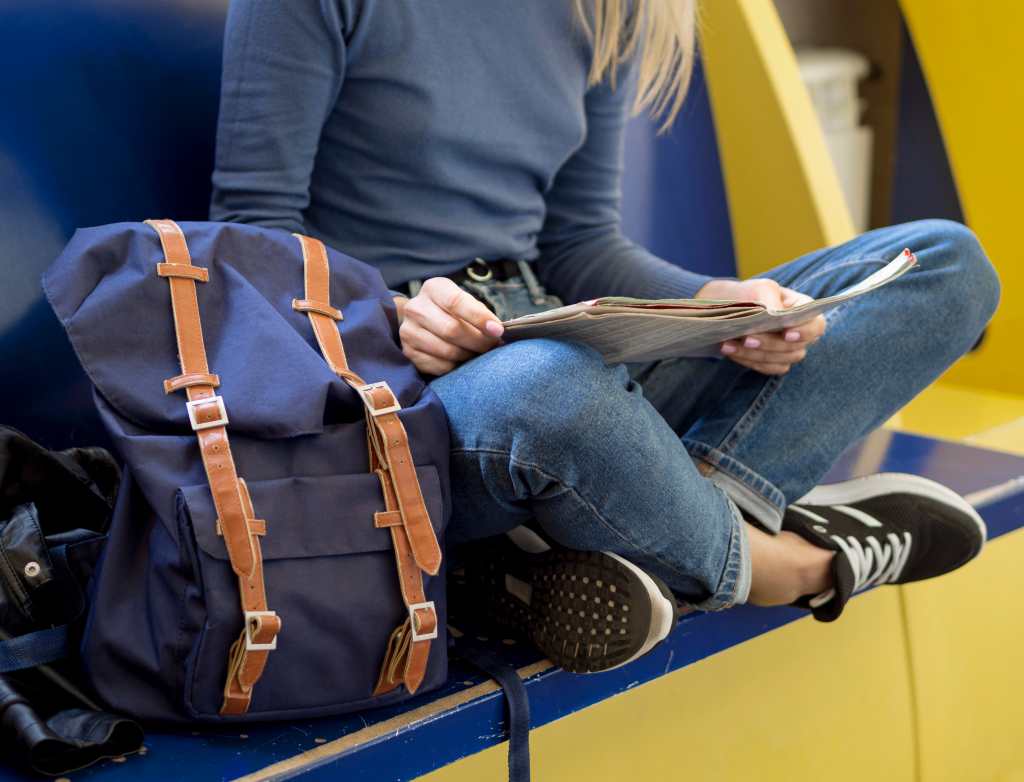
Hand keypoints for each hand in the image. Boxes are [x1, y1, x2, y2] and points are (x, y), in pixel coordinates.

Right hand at [394, 278, 503, 375]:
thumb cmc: (451, 311)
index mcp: (433, 289)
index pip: (456, 302)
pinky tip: (461, 360)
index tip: (497, 330)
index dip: (479, 318)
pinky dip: (455, 366)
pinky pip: (438, 365)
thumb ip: (480, 313)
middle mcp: (416, 308)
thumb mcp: (465, 302)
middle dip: (478, 341)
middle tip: (491, 346)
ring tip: (477, 353)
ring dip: (468, 355)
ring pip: (446, 350)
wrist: (422, 321)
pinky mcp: (408, 352)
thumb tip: (497, 332)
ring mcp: (408, 331)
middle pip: (451, 329)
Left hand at [696, 278, 825, 374]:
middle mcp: (800, 332)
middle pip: (797, 347)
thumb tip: (776, 313)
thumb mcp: (759, 288)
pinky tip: (731, 350)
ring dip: (755, 354)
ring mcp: (788, 350)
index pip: (816, 325)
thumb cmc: (748, 295)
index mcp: (803, 310)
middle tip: (747, 338)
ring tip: (729, 344)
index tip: (786, 334)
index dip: (805, 332)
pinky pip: (768, 368)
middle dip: (771, 344)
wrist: (726, 309)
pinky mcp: (773, 362)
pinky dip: (749, 361)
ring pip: (782, 360)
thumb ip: (770, 298)